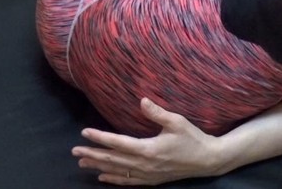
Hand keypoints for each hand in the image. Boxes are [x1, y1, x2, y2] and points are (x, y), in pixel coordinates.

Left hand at [72, 98, 222, 185]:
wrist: (207, 160)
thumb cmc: (192, 138)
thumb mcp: (177, 122)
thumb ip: (157, 112)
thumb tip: (142, 100)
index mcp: (149, 149)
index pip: (118, 143)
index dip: (100, 137)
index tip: (85, 132)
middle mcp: (145, 164)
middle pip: (113, 159)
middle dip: (92, 153)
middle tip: (75, 150)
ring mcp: (147, 174)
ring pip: (117, 171)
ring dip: (98, 166)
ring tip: (82, 162)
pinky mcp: (151, 180)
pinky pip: (128, 181)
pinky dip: (113, 179)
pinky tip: (102, 177)